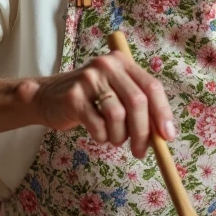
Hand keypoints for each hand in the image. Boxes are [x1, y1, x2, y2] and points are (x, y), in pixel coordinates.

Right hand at [18, 50, 175, 158]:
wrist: (47, 98)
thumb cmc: (90, 100)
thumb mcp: (116, 94)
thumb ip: (139, 108)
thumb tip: (163, 134)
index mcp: (124, 63)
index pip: (152, 87)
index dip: (163, 113)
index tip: (167, 137)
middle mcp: (108, 65)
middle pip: (137, 102)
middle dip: (143, 133)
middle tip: (141, 152)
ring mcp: (89, 79)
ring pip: (118, 115)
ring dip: (120, 137)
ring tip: (115, 140)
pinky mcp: (74, 96)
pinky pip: (98, 125)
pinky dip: (102, 137)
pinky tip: (99, 135)